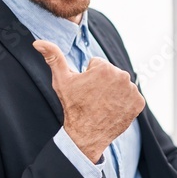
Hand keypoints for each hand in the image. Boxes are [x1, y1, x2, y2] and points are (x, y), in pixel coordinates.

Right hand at [33, 40, 144, 162]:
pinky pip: (131, 96)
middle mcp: (122, 76)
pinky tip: (113, 109)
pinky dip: (124, 101)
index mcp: (105, 67)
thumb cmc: (73, 106)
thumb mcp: (61, 81)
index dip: (89, 76)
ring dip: (114, 91)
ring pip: (121, 84)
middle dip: (103, 82)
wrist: (86, 135)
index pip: (98, 64)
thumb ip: (53, 57)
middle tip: (94, 97)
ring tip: (103, 104)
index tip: (86, 89)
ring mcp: (132, 90)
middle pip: (111, 73)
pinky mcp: (139, 102)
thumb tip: (38, 42)